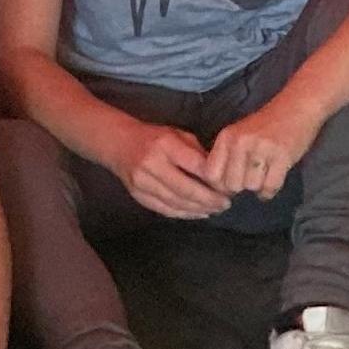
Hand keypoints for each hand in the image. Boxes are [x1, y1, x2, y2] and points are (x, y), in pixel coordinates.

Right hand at [115, 124, 231, 219]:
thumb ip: (196, 152)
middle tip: (226, 204)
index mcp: (165, 145)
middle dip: (209, 199)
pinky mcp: (138, 195)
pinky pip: (165, 209)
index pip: (195, 165)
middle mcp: (152, 164)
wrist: (119, 144)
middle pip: (186, 189)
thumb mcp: (177, 134)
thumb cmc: (154, 137)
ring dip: (199, 209)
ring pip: (176, 202)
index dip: (214, 179)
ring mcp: (143, 182)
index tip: (228, 185)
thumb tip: (219, 172)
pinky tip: (198, 213)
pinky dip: (184, 214)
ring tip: (215, 210)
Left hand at [203, 100, 323, 200]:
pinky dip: (270, 190)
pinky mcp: (282, 156)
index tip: (230, 184)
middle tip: (250, 180)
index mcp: (227, 137)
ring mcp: (262, 149)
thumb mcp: (239, 135)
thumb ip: (226, 157)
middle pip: (232, 184)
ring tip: (263, 176)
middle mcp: (241, 142)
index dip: (220, 185)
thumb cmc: (266, 125)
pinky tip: (272, 181)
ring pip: (252, 187)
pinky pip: (270, 187)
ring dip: (258, 187)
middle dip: (241, 188)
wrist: (297, 108)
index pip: (211, 174)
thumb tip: (220, 190)